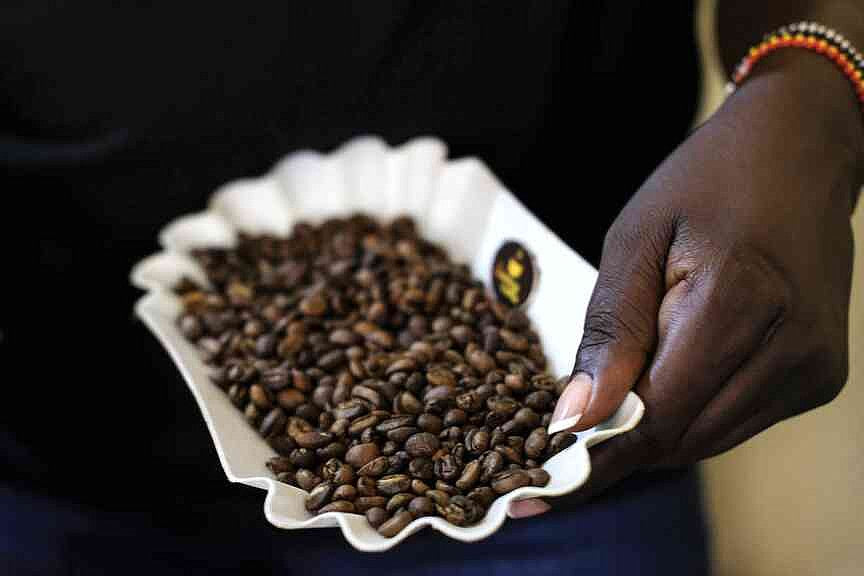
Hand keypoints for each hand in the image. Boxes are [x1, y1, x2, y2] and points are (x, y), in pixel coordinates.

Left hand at [511, 50, 862, 517]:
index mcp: (740, 299)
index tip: (533, 493)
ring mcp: (814, 366)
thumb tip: (575, 417)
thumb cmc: (706, 182)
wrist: (799, 151)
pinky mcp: (822, 375)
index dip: (592, 458)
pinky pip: (737, 420)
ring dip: (653, 430)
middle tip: (561, 438)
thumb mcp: (636, 239)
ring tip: (613, 395)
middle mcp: (791, 346)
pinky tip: (665, 375)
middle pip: (680, 438)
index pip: (654, 415)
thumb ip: (610, 330)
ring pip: (708, 439)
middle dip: (615, 444)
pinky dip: (690, 413)